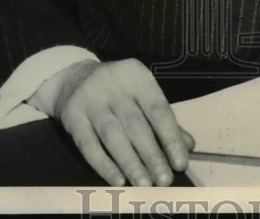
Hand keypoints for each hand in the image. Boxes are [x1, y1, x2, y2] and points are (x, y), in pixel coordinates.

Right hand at [28, 58, 194, 186]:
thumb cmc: (117, 90)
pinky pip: (88, 145)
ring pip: (113, 136)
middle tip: (165, 180)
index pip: (158, 109)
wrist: (72, 78)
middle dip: (152, 155)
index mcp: (136, 76)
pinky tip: (118, 180)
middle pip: (136, 125)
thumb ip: (163, 119)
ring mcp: (90, 100)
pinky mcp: (71, 117)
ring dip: (130, 163)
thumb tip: (188, 146)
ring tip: (144, 184)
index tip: (181, 163)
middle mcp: (113, 85)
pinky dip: (104, 165)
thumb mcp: (141, 94)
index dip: (171, 137)